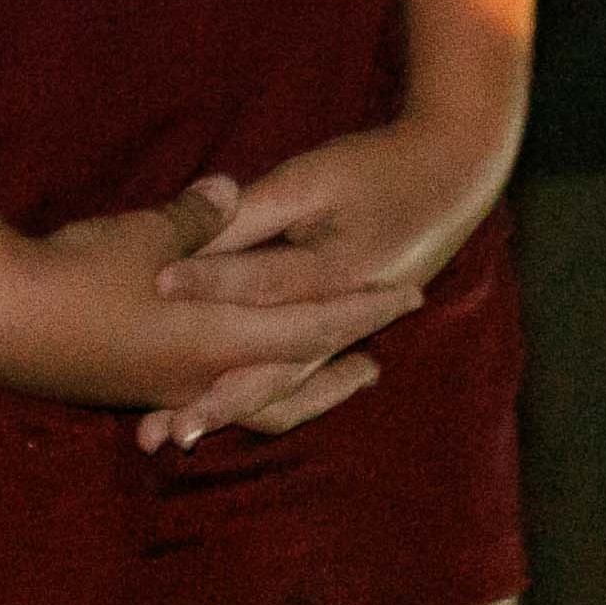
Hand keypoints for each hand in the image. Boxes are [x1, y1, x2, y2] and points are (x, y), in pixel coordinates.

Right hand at [0, 181, 410, 426]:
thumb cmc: (78, 273)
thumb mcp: (149, 234)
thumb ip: (200, 217)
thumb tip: (232, 193)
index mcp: (223, 337)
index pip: (317, 324)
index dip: (367, 308)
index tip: (411, 295)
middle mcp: (207, 376)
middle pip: (296, 381)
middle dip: (341, 368)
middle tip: (379, 362)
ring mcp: (170, 389)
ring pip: (255, 403)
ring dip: (297, 393)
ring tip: (326, 381)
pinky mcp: (136, 388)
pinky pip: (213, 399)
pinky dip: (246, 392)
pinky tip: (237, 374)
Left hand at [127, 110, 507, 448]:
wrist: (449, 177)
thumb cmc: (376, 170)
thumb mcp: (311, 179)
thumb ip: (250, 212)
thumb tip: (189, 233)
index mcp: (335, 274)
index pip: (263, 283)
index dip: (209, 284)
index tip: (155, 291)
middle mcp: (339, 321)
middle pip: (272, 374)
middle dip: (215, 402)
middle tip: (161, 434)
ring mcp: (341, 338)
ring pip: (283, 392)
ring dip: (229, 412)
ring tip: (172, 434)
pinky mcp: (337, 339)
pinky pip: (293, 384)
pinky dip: (252, 400)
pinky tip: (207, 411)